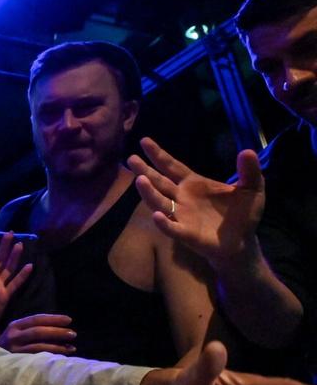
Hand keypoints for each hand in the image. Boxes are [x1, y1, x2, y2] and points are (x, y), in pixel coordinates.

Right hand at [0, 313, 75, 353]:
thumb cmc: (9, 348)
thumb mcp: (16, 334)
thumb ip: (31, 330)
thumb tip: (58, 329)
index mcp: (14, 325)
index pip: (36, 319)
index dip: (53, 319)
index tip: (69, 320)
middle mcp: (13, 335)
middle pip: (38, 331)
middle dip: (57, 332)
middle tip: (73, 334)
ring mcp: (14, 349)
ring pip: (39, 346)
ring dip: (57, 346)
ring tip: (71, 348)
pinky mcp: (16, 361)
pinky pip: (36, 357)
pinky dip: (50, 356)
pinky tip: (60, 357)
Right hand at [129, 137, 264, 272]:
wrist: (243, 242)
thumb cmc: (243, 214)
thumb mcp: (252, 188)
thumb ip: (249, 171)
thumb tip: (247, 151)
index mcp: (194, 184)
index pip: (172, 166)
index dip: (159, 155)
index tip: (144, 141)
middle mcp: (182, 198)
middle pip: (159, 182)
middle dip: (145, 171)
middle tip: (131, 159)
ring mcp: (182, 216)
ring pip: (160, 202)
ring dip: (149, 193)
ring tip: (139, 180)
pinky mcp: (186, 234)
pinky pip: (172, 228)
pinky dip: (164, 223)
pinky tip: (157, 215)